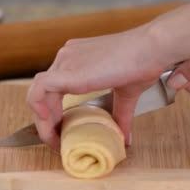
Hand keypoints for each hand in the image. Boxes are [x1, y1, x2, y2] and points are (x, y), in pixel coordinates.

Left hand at [27, 25, 189, 149]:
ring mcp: (65, 61)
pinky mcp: (67, 71)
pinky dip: (40, 111)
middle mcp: (67, 56)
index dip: (54, 111)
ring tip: (55, 139)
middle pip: (44, 91)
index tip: (63, 131)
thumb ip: (120, 114)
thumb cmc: (144, 63)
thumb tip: (125, 138)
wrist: (152, 49)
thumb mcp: (127, 93)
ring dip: (43, 120)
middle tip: (58, 141)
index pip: (55, 86)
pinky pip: (39, 93)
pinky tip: (51, 127)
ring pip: (38, 93)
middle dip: (47, 119)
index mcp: (78, 57)